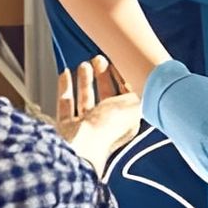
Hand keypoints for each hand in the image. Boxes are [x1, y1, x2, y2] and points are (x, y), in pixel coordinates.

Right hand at [55, 55, 142, 174]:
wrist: (79, 147)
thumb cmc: (107, 130)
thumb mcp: (133, 105)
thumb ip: (138, 93)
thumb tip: (142, 82)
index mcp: (126, 123)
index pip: (127, 97)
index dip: (123, 79)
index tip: (119, 62)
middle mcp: (106, 127)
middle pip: (106, 98)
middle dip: (103, 77)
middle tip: (100, 60)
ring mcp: (85, 129)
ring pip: (86, 101)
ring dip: (86, 81)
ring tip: (84, 64)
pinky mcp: (66, 129)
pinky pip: (66, 105)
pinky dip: (65, 88)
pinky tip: (65, 74)